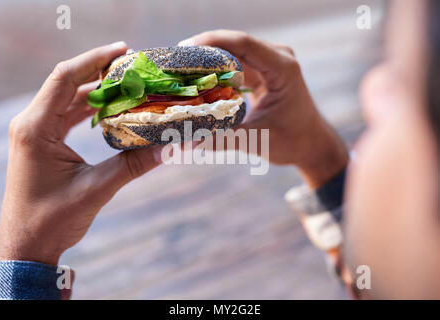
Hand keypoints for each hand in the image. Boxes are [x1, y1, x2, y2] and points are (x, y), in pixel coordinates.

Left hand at [0, 42, 162, 264]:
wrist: (26, 246)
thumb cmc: (52, 220)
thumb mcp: (95, 190)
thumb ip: (133, 165)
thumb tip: (171, 147)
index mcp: (36, 128)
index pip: (65, 78)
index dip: (94, 59)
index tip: (123, 50)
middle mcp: (31, 124)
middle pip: (67, 83)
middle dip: (100, 73)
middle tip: (134, 69)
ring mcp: (35, 132)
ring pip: (68, 99)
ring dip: (96, 91)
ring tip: (128, 85)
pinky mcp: (42, 142)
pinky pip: (67, 115)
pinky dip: (89, 109)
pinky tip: (111, 109)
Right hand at [179, 30, 348, 187]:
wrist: (310, 144)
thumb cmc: (292, 141)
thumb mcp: (258, 140)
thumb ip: (222, 139)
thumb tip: (185, 143)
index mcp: (283, 68)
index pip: (243, 44)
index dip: (212, 42)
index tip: (183, 50)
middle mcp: (277, 59)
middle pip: (233, 44)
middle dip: (202, 51)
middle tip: (172, 63)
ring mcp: (269, 63)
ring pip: (231, 53)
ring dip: (205, 61)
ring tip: (177, 71)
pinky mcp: (261, 72)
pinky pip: (233, 65)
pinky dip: (214, 72)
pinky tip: (194, 80)